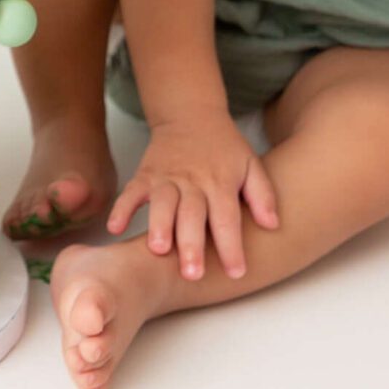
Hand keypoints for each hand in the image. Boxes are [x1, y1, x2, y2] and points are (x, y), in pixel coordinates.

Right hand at [107, 114, 279, 281]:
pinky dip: (122, 209)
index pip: (228, 218)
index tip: (237, 272)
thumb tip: (273, 225)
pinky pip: (130, 192)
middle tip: (192, 274)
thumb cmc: (223, 147)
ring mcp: (166, 178)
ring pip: (161, 204)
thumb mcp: (251, 165)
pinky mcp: (145, 175)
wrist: (190, 114)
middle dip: (191, 244)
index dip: (232, 246)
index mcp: (221, 182)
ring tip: (158, 250)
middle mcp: (193, 181)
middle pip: (192, 215)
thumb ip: (263, 195)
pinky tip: (115, 228)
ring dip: (158, 226)